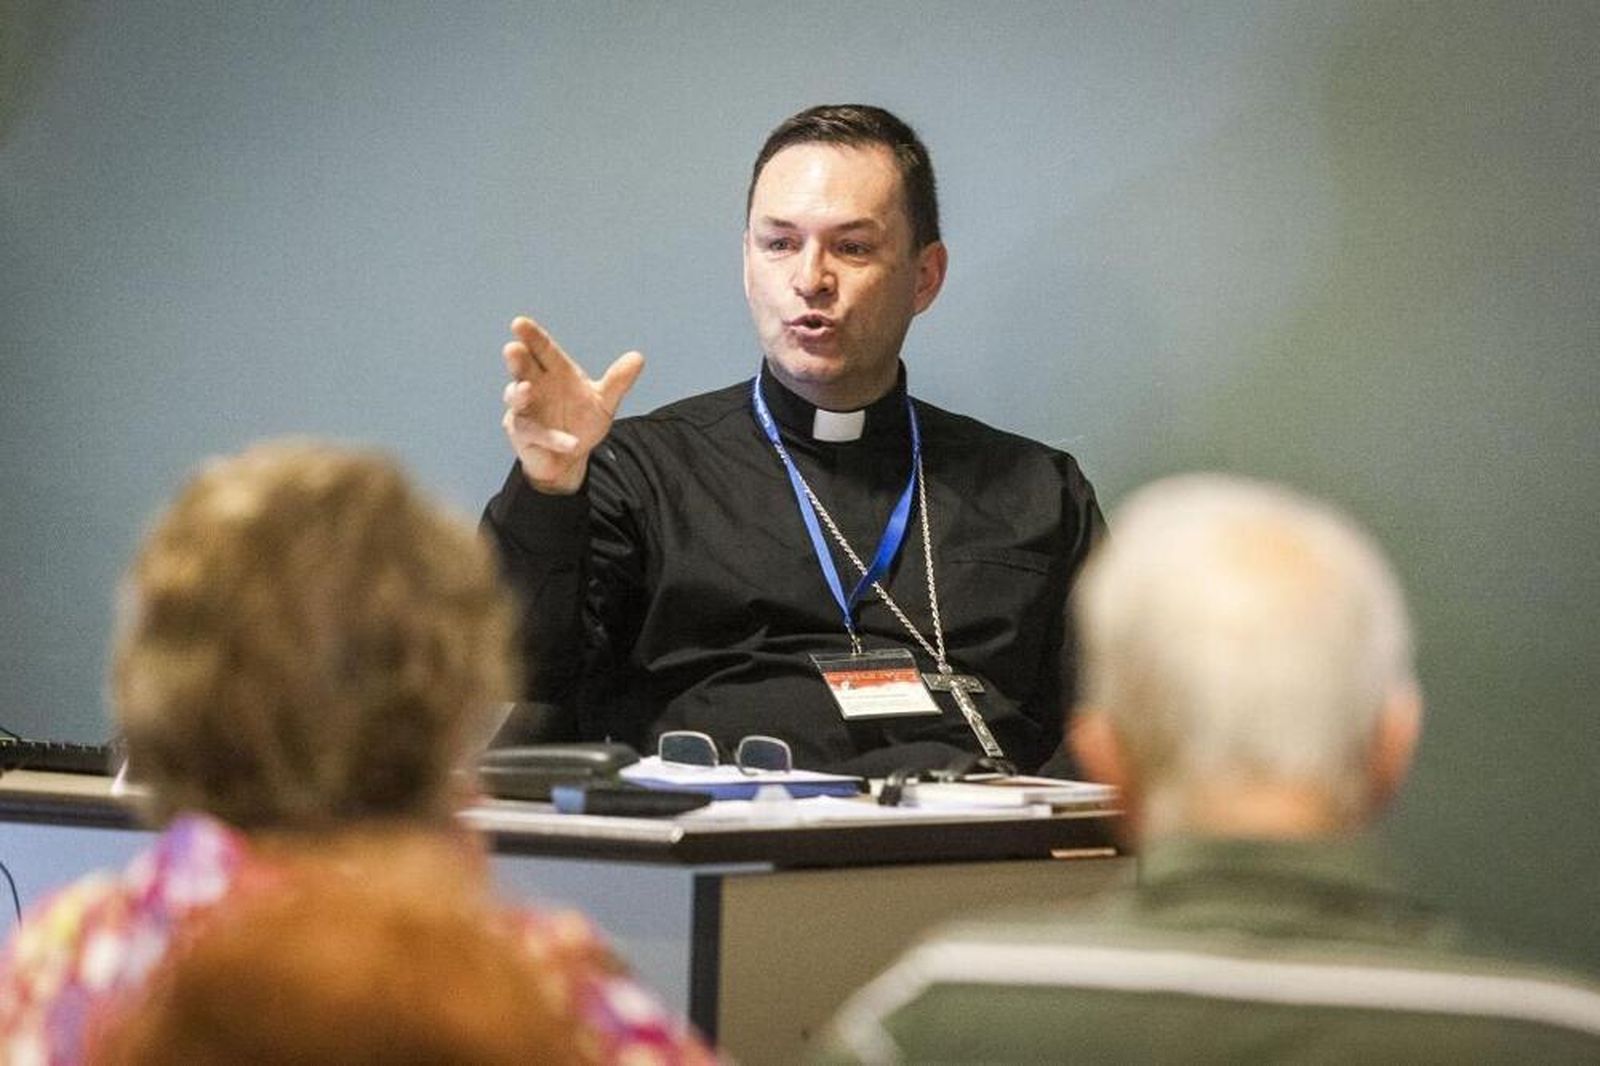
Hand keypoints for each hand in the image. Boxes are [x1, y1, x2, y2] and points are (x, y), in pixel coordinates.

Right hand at [500, 316, 644, 494]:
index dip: (532, 336)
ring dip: (519, 394)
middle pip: (522, 368)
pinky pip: (536, 434)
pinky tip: (571, 443)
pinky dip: (553, 438)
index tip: (519, 323)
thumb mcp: (603, 401)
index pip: (542, 349)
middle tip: (513, 348)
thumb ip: (617, 381)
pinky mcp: (524, 435)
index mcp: (554, 371)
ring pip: (516, 399)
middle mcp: (534, 386)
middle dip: (517, 359)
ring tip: (525, 389)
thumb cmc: (581, 421)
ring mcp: (524, 410)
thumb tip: (638, 357)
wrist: (571, 457)